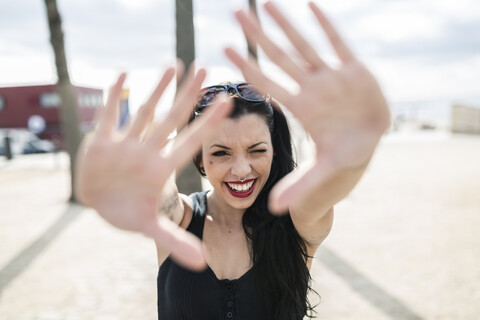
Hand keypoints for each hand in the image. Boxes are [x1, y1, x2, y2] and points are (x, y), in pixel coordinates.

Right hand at [75, 65, 231, 269]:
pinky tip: (122, 75)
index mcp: (162, 169)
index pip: (190, 142)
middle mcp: (148, 151)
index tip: (227, 104)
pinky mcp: (101, 143)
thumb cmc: (130, 212)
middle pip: (172, 118)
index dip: (207, 124)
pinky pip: (108, 116)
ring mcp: (126, 145)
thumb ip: (176, 239)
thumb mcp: (151, 226)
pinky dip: (112, 97)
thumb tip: (203, 264)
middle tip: (206, 68)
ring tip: (173, 65)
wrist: (103, 206)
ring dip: (157, 88)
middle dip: (187, 94)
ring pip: (144, 111)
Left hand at [225, 1, 390, 212]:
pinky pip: (339, 44)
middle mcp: (313, 88)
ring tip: (264, 2)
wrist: (367, 148)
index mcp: (302, 108)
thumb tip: (274, 208)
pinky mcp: (355, 71)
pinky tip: (312, 4)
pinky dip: (326, 25)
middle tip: (235, 13)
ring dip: (287, 23)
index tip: (224, 50)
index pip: (268, 83)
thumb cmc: (342, 161)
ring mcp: (333, 78)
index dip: (248, 66)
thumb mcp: (321, 175)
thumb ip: (299, 188)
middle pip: (280, 56)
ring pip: (305, 44)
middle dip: (258, 36)